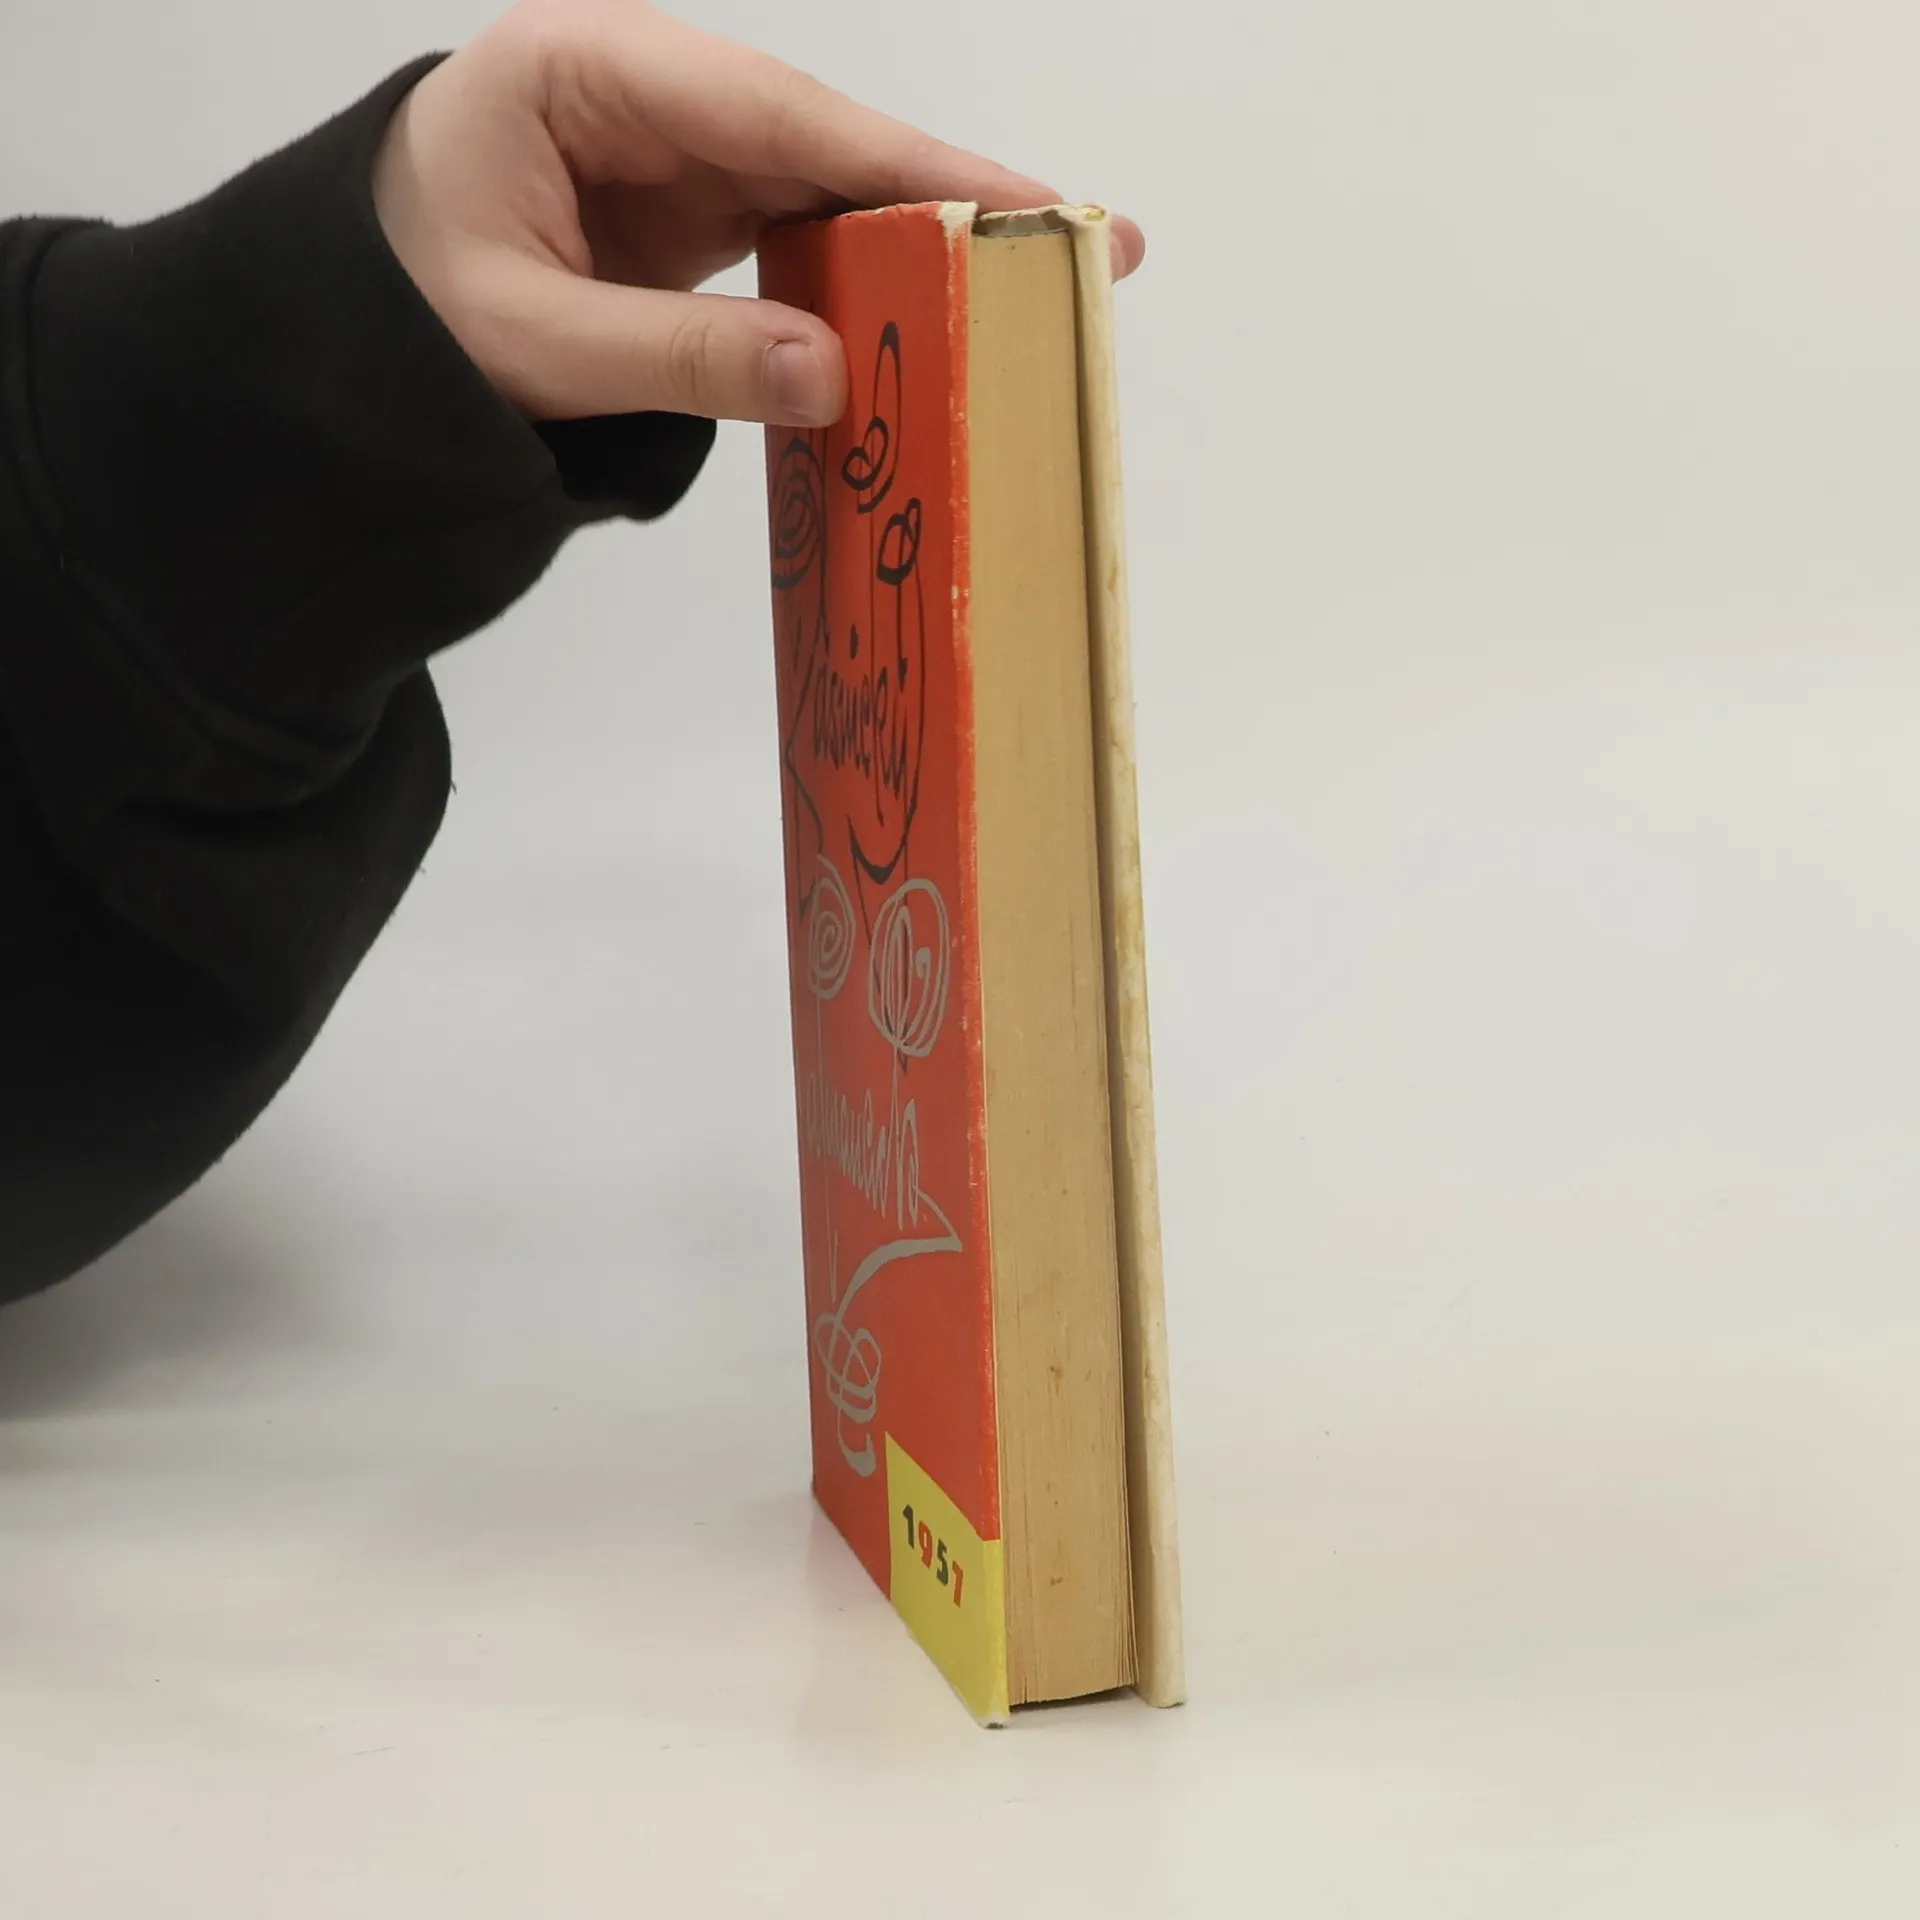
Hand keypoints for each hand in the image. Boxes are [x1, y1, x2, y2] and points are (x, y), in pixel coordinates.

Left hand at [372, 0, 1145, 426]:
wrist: (345, 333)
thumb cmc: (399, 315)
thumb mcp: (528, 342)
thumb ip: (677, 356)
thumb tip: (831, 372)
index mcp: (585, 70)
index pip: (776, 109)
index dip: (908, 157)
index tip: (1023, 201)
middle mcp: (647, 89)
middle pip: (824, 135)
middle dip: (950, 194)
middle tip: (1083, 246)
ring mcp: (677, 144)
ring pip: (827, 182)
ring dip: (923, 238)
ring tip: (1033, 287)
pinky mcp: (694, 205)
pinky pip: (802, 230)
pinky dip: (868, 275)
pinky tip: (935, 309)